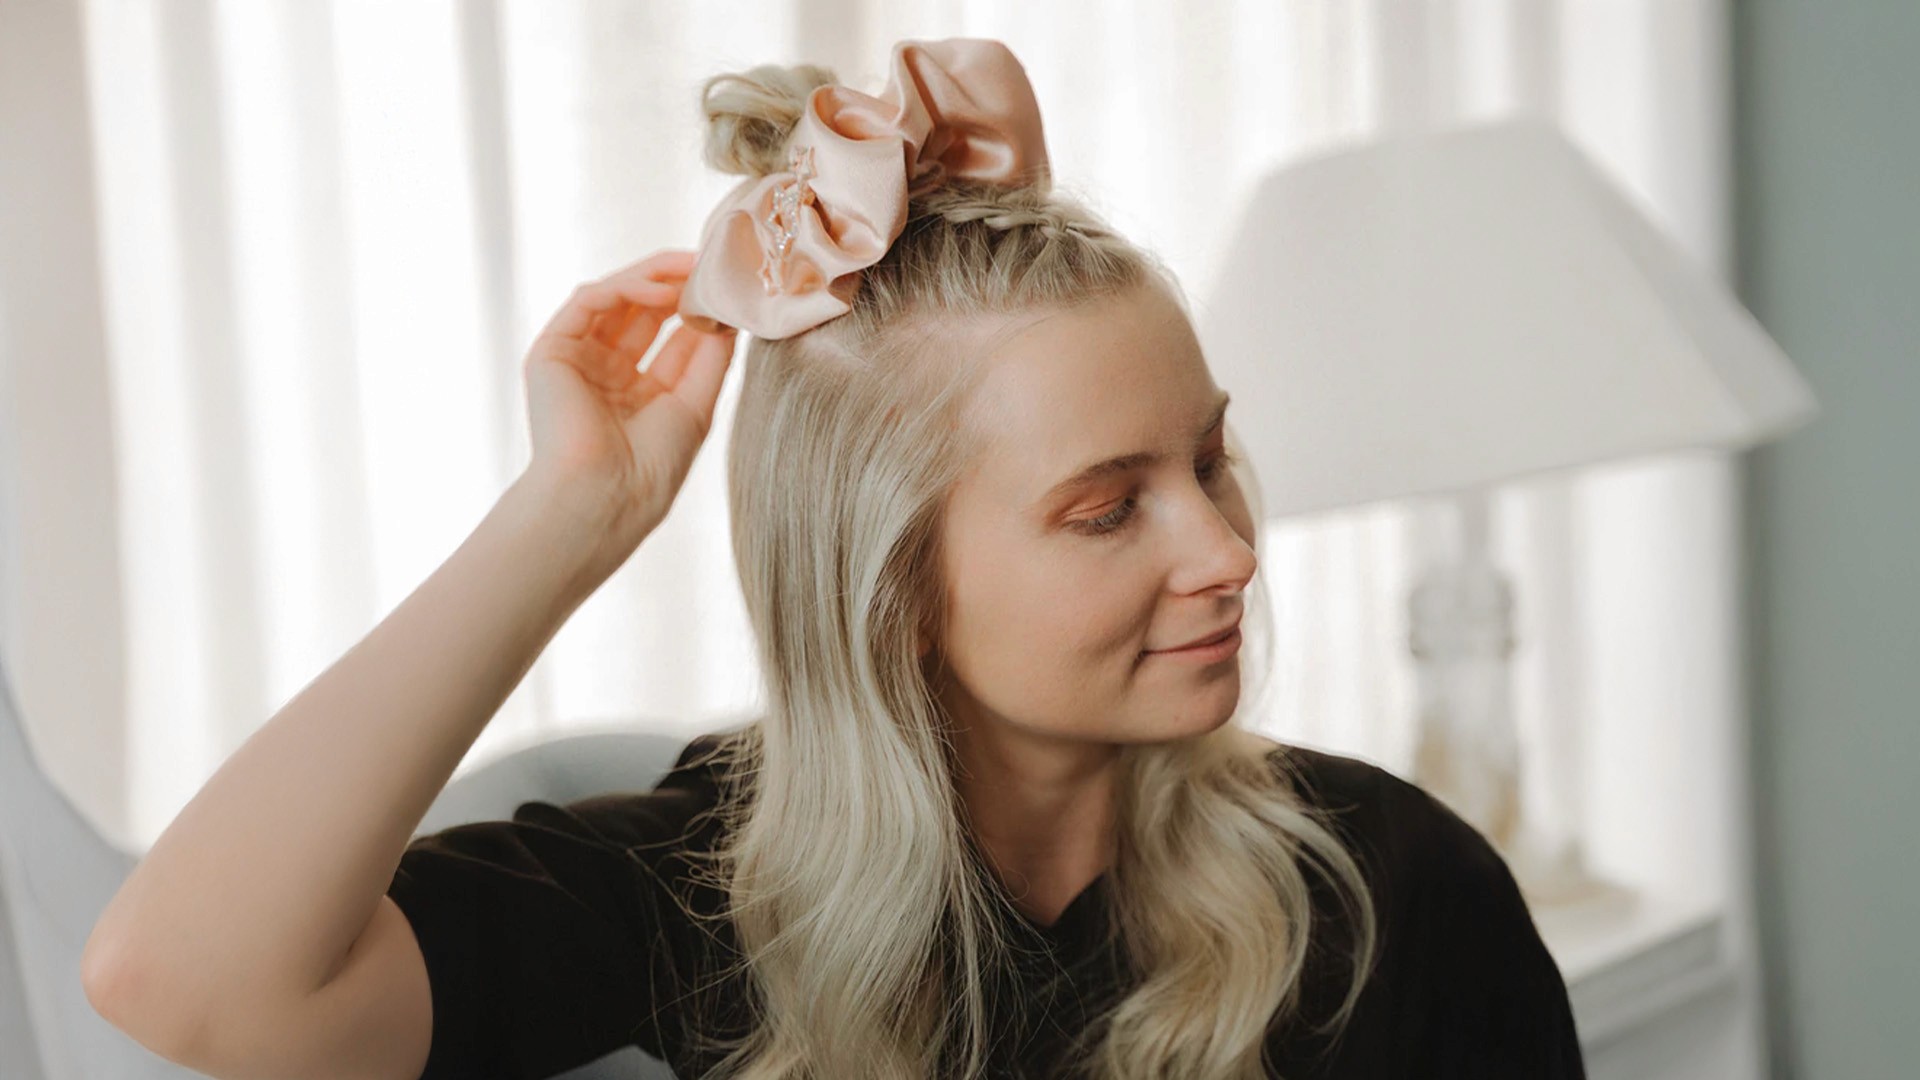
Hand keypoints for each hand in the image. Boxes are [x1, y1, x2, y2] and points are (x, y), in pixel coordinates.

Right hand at [521, 250, 736, 548]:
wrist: (604, 496)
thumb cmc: (650, 468)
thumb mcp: (694, 404)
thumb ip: (710, 355)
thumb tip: (730, 313)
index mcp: (637, 393)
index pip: (670, 336)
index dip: (698, 308)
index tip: (728, 287)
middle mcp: (605, 372)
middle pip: (642, 309)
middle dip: (677, 283)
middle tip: (710, 264)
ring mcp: (577, 359)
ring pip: (615, 297)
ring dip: (655, 277)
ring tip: (691, 269)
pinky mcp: (552, 350)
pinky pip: (589, 300)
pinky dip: (626, 287)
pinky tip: (661, 290)